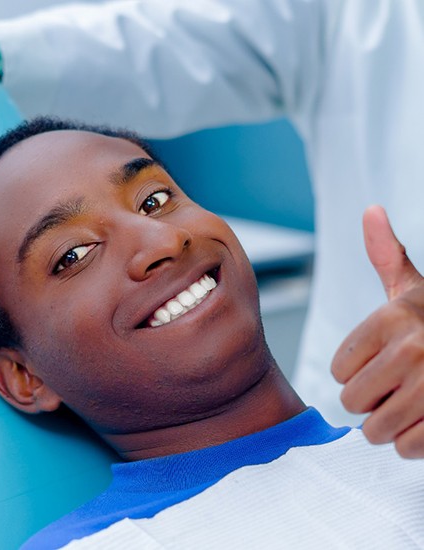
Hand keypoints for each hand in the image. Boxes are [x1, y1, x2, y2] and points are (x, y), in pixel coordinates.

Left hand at [332, 205, 423, 457]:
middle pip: (351, 401)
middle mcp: (414, 349)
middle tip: (391, 387)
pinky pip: (407, 449)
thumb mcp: (414, 287)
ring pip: (375, 430)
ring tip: (405, 404)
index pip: (338, 369)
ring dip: (385, 424)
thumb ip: (387, 254)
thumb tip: (370, 209)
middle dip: (367, 400)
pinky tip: (422, 422)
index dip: (353, 371)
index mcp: (393, 317)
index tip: (377, 362)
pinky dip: (409, 444)